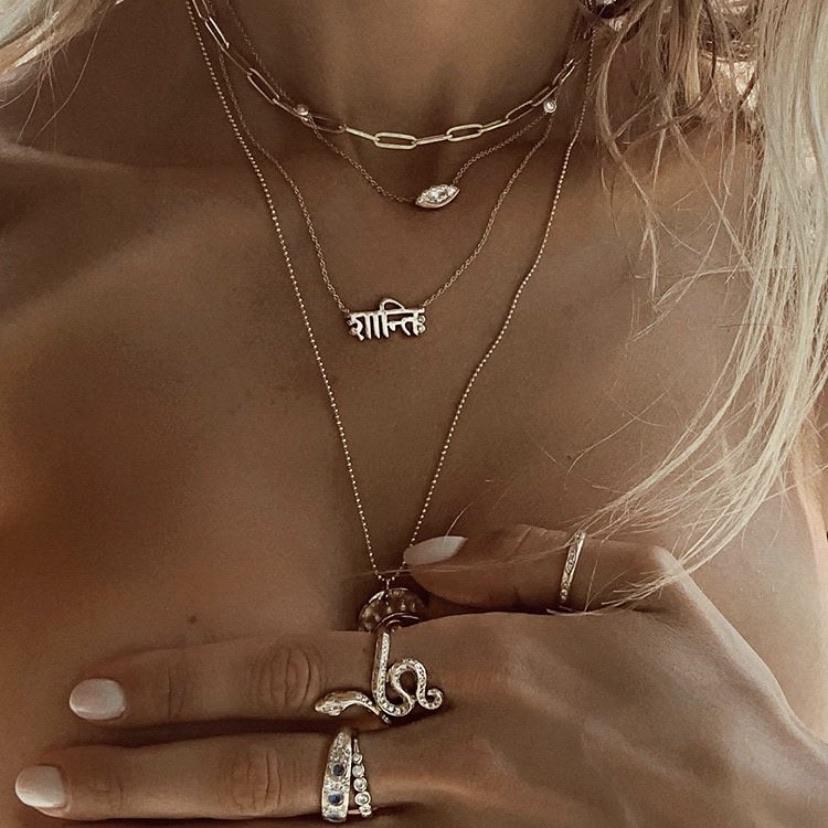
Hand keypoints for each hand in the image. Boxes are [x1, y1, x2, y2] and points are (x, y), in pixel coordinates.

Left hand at [14, 526, 827, 825]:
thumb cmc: (721, 703)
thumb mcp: (644, 580)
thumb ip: (525, 555)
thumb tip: (415, 563)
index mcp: (495, 660)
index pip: (312, 663)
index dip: (203, 675)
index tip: (109, 684)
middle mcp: (464, 745)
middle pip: (275, 758)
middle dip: (150, 768)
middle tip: (47, 772)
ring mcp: (470, 824)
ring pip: (300, 826)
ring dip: (191, 822)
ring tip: (93, 818)